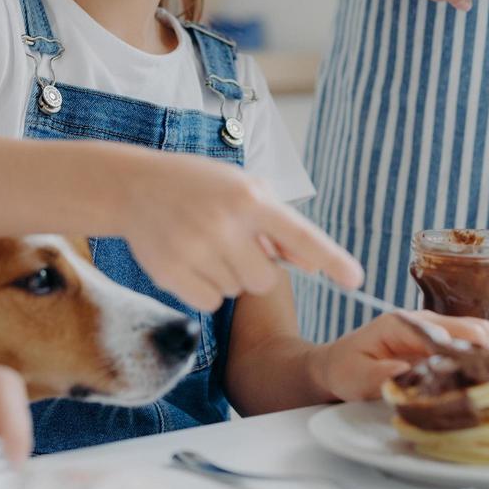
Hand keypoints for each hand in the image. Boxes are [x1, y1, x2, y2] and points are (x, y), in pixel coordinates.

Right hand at [117, 152, 363, 312]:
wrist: (133, 186)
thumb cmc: (198, 185)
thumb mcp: (242, 188)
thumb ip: (279, 226)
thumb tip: (312, 264)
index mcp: (248, 198)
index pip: (299, 234)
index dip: (331, 259)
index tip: (356, 280)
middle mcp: (224, 224)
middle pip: (266, 279)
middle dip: (256, 268)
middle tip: (232, 243)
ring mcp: (195, 251)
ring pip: (237, 291)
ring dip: (228, 275)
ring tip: (204, 244)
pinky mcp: (171, 274)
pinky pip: (210, 303)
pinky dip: (205, 289)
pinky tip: (189, 259)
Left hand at [311, 311, 488, 401]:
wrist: (338, 365)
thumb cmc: (345, 370)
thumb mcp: (354, 377)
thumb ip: (379, 376)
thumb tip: (405, 372)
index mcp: (404, 324)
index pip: (451, 331)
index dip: (467, 358)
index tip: (471, 384)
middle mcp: (425, 322)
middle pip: (476, 330)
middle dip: (482, 360)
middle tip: (475, 390)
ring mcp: (435, 332)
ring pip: (479, 338)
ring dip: (481, 364)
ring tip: (472, 390)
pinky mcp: (440, 345)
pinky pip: (470, 349)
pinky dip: (475, 367)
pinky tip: (465, 387)